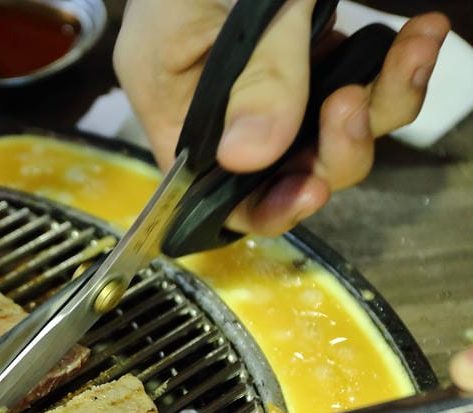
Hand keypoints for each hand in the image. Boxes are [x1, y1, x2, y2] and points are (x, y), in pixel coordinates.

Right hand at [114, 0, 449, 236]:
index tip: (310, 187)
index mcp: (181, 115)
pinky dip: (400, 65)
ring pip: (343, 132)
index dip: (265, 206)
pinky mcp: (319, 58)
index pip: (217, 195)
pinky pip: (370, 85)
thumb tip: (251, 157)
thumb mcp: (212, 16)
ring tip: (414, 49)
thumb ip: (246, 78)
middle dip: (337, 149)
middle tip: (353, 104)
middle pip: (293, 171)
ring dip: (387, 100)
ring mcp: (281, 88)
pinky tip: (419, 34)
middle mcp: (232, 115)